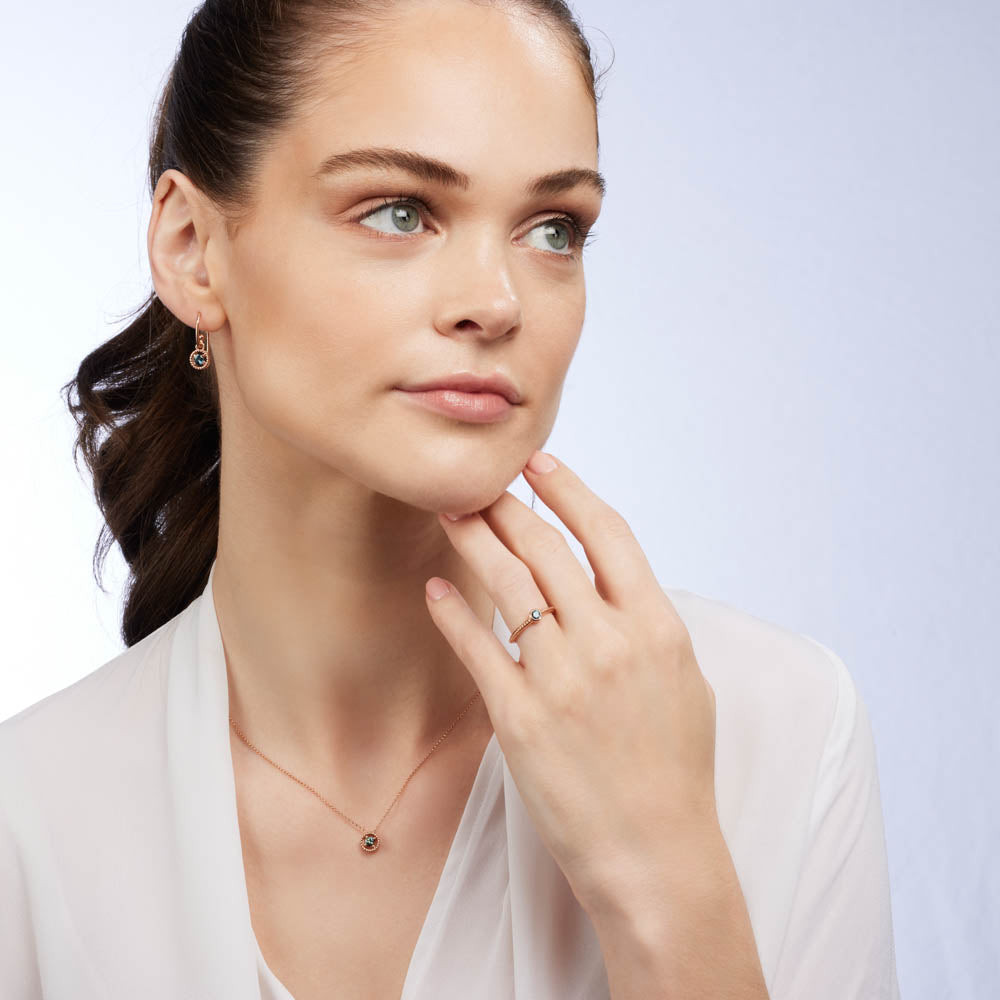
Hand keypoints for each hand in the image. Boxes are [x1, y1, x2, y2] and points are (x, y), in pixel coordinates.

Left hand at [424, 450, 718, 915]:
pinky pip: (478, 647)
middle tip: (478, 481)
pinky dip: (453, 612)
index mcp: (657, 626)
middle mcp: (610, 641)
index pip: (609, 533)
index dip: (570, 490)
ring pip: (508, 583)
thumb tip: (612, 584)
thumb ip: (648, 625)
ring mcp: (563, 677)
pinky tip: (436, 588)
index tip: (540, 464)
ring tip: (450, 514)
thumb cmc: (676, 770)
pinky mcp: (521, 717)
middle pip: (548, 547)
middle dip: (506, 504)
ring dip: (474, 539)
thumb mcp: (685, 682)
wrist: (656, 854)